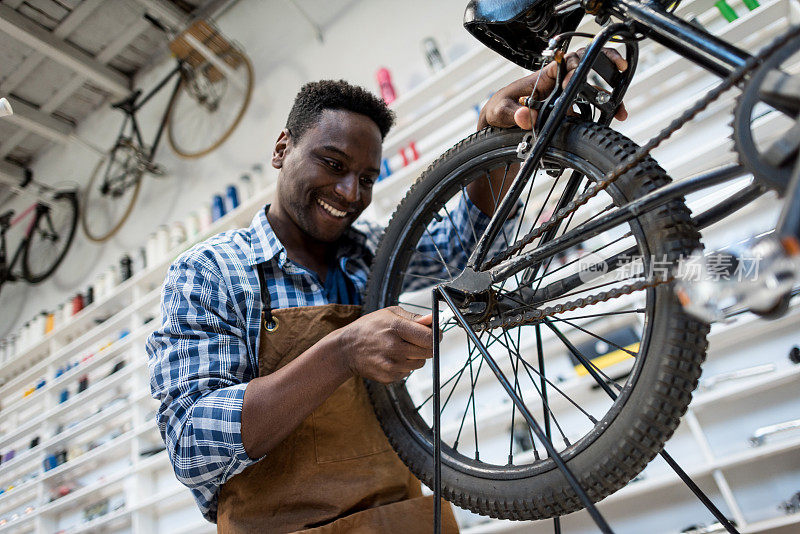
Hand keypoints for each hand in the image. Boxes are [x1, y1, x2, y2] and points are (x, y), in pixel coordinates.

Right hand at [335, 306, 433, 383]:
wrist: (346, 349)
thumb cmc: (369, 328)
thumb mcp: (390, 314)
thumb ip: (414, 317)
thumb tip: (434, 319)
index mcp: (396, 327)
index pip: (429, 336)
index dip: (436, 334)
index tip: (434, 333)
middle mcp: (394, 348)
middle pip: (429, 351)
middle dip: (426, 345)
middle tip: (414, 339)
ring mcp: (392, 365)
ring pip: (420, 363)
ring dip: (415, 356)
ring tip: (398, 347)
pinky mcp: (389, 377)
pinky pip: (408, 372)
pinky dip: (404, 365)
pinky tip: (390, 357)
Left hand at [478, 47, 628, 130]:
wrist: (500, 124)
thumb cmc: (498, 110)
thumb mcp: (499, 111)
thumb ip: (511, 114)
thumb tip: (524, 116)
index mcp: (543, 76)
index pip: (564, 63)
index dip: (572, 69)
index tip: (572, 85)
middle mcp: (557, 83)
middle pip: (586, 66)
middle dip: (604, 65)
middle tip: (618, 69)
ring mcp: (565, 97)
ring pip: (592, 88)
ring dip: (609, 95)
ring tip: (620, 110)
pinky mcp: (568, 112)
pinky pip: (589, 108)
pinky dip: (603, 112)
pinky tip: (613, 119)